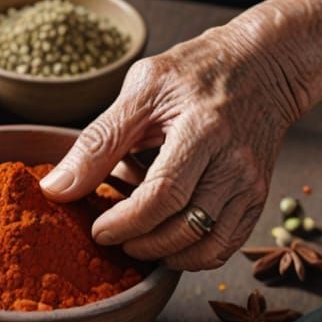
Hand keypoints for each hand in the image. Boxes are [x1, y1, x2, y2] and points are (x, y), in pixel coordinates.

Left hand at [41, 0, 321, 270]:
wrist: (266, 66)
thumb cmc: (198, 71)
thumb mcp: (141, 91)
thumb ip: (98, 141)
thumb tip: (55, 188)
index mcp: (202, 129)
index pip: (163, 194)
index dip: (126, 222)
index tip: (98, 229)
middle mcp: (234, 163)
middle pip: (184, 227)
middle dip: (139, 242)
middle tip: (110, 235)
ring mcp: (251, 185)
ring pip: (206, 245)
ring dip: (164, 254)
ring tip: (135, 240)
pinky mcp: (258, 198)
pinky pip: (225, 246)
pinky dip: (192, 256)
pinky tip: (166, 243)